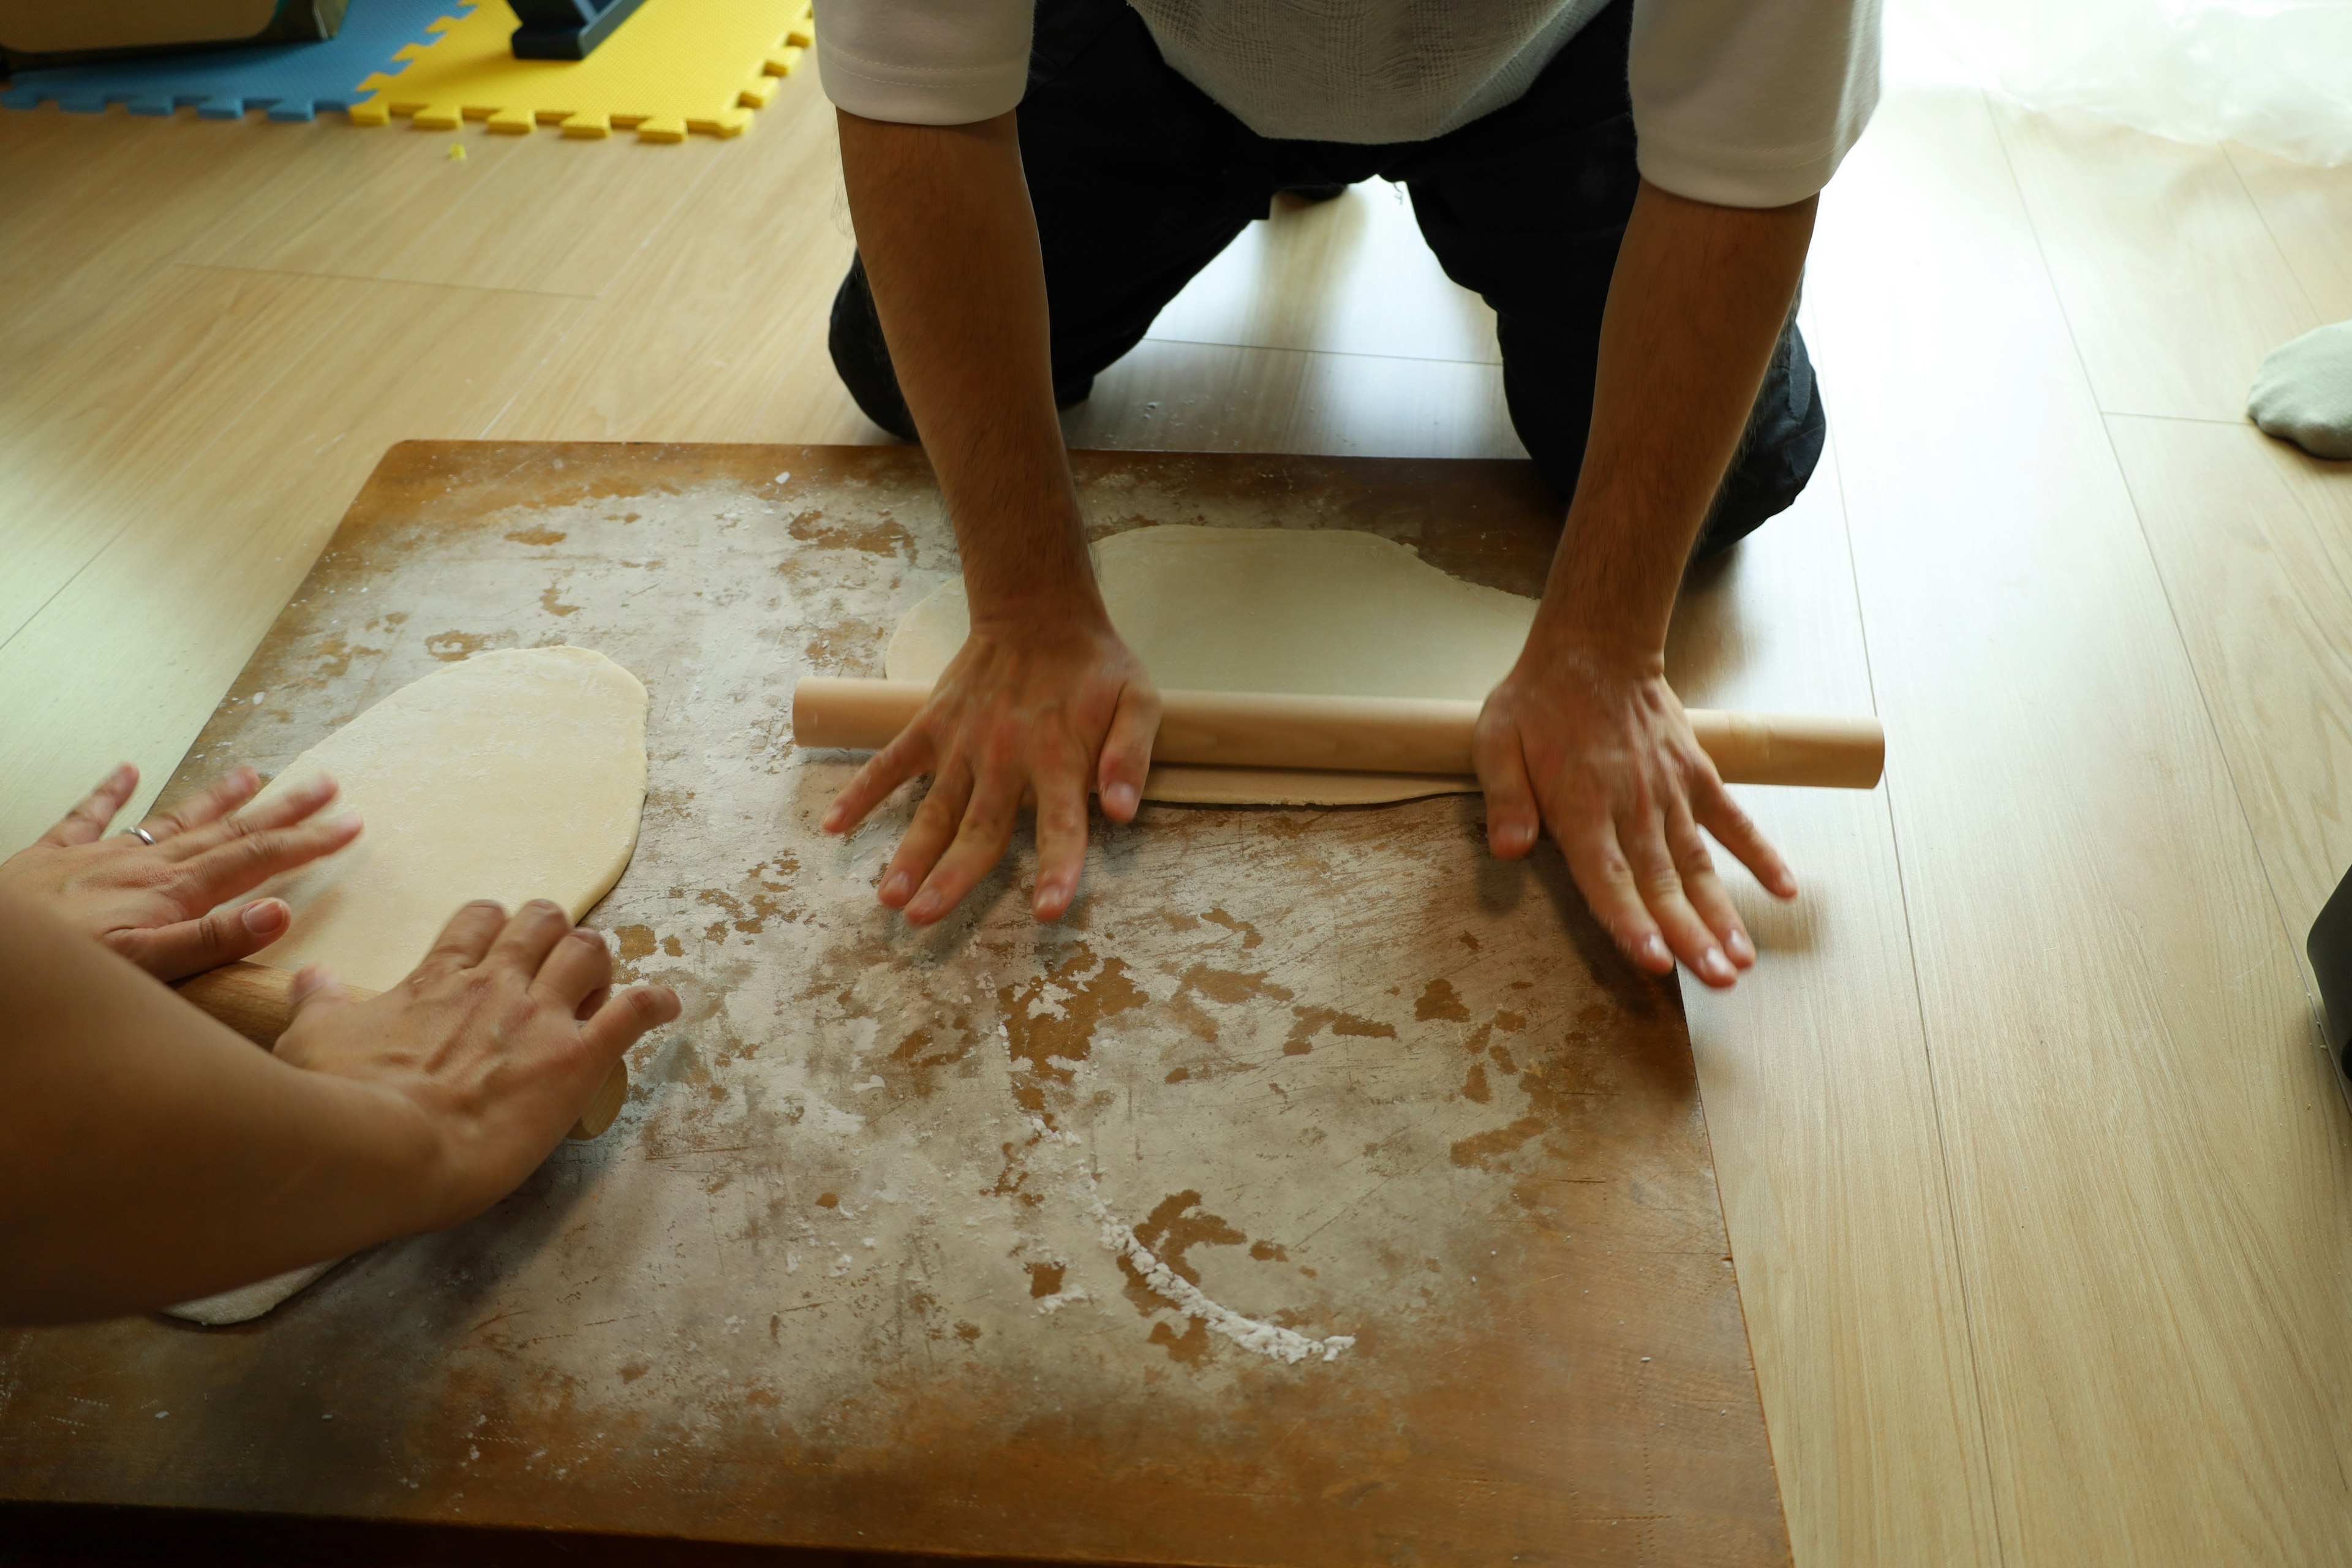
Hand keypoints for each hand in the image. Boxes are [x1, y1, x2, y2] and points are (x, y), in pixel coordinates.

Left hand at [0, 763, 361, 981]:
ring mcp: (100, 856)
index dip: (307, 842)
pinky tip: (126, 770)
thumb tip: (278, 913)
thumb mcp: (143, 966)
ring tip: (255, 774)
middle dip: (282, 809)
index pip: (256, 860)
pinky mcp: (52, 857)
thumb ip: (210, 941)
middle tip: (325, 783)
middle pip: (228, 831)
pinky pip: (88, 816)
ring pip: (173, 819)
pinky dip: (110, 792)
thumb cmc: (64, 966)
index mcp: (171, 891)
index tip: (349, 824)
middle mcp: (144, 865)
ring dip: (218, 798)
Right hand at [275, 900, 680, 1227]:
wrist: (384, 1152)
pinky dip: (655, 1003)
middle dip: (554, 935)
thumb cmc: (339, 1103)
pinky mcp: (577, 1057)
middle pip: (543, 922)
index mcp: (437, 980)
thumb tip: (311, 977)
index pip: (479, 921)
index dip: (496, 927)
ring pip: (591, 950)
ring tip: (600, 987)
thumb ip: (318, 1005)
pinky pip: (634, 1011)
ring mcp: (540, 1018)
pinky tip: (665, 1006)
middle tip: (554, 967)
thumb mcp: (312, 1042)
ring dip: (601, 963)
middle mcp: (495, 986)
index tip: (501, 948)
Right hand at [822, 617, 1160, 924]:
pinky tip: (835, 826)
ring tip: (887, 897)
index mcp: (1058, 759)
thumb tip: (1121, 811)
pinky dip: (862, 791)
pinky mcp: (932, 725)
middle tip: (923, 919)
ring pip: (933, 809)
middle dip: (952, 877)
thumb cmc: (1094, 667)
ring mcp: (962, 743)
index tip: (1047, 912)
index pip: (1061, 825)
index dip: (1058, 869)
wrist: (1039, 611)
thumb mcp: (1138, 700)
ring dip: (909, 852)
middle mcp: (1005, 759)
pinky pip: (891, 762)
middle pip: (979, 830)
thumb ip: (1131, 756)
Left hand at [1474, 640, 1794, 988]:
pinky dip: (1760, 853)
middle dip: (1690, 935)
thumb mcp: (1496, 741)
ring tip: (1743, 960)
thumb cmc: (1538, 702)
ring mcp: (1670, 791)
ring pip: (1699, 863)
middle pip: (1662, 882)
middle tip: (1718, 981)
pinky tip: (1785, 890)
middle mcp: (1632, 805)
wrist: (1594, 648)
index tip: (1655, 959)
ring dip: (1723, 912)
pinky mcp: (1696, 775)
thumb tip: (1507, 851)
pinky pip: (1734, 819)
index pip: (1607, 876)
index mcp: (1581, 804)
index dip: (1630, 920)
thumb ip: (1506, 798)